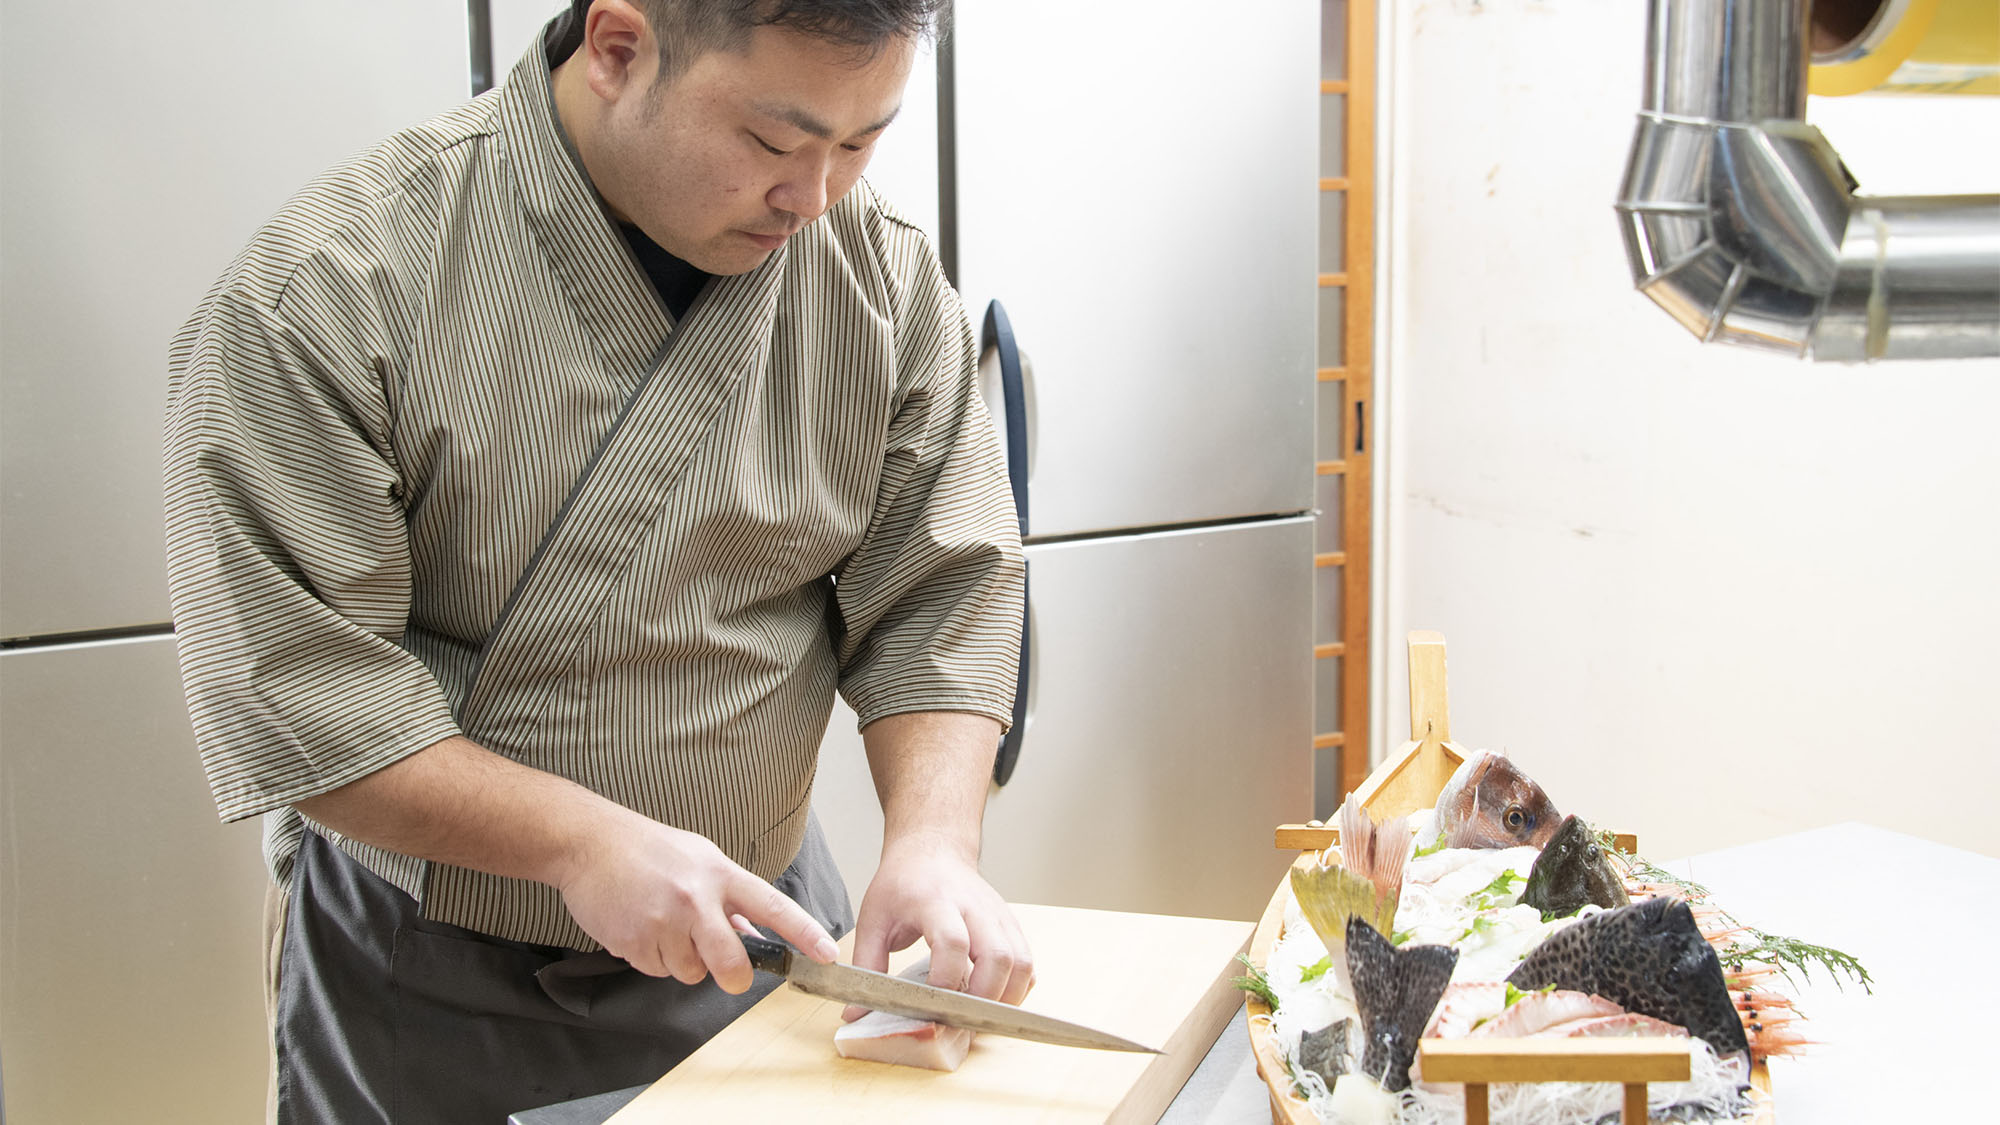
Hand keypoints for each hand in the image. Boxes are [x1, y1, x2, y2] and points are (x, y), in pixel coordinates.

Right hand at [556, 808, 837, 992]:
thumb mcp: (701, 858)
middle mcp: (695, 899)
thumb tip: (750, 930)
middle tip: (729, 973)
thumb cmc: (649, 850)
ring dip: (682, 961)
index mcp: (720, 874)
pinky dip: (652, 958)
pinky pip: (656, 971)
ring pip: (690, 973)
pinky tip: (640, 928)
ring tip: (663, 925)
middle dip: (734, 977)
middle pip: (731, 965)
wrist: (589, 844)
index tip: (827, 955)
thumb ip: (728, 895)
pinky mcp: (634, 942)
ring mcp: (663, 922)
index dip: (803, 933)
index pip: (772, 906)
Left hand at [843, 830, 1033, 1020]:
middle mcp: (974, 907)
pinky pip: (1028, 963)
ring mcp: (998, 916)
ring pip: (1022, 962)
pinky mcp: (1011, 925)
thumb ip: (866, 967)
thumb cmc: (902, 884)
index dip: (946, 980)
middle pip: (998, 956)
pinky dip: (1017, 988)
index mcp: (935, 901)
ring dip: (1005, 998)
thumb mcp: (873, 920)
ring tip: (977, 1015)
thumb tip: (854, 1015)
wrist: (933, 850)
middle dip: (983, 998)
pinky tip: (993, 998)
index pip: (953, 942)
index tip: (931, 1005)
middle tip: (960, 1019)